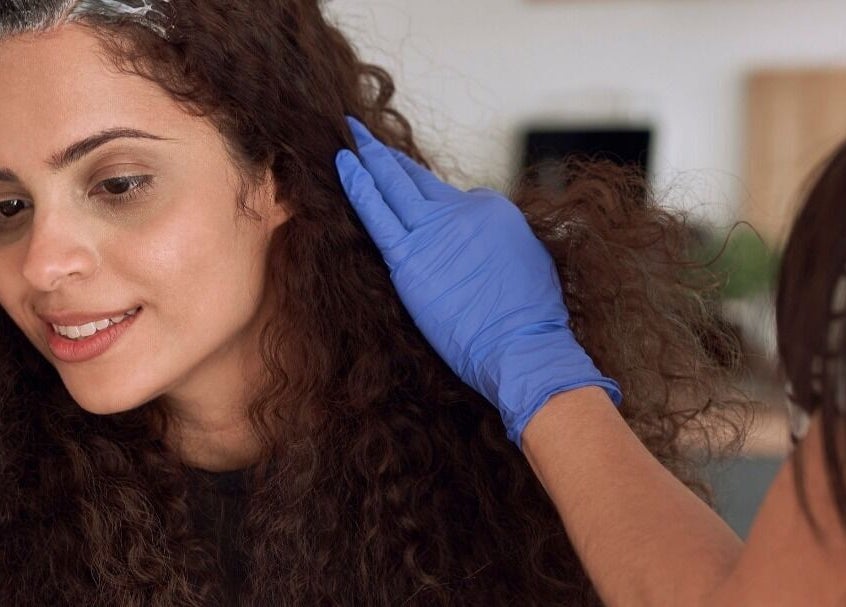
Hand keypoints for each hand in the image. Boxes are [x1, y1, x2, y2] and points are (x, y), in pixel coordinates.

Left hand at [335, 117, 620, 444]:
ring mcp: (433, 233)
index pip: (449, 195)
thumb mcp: (529, 256)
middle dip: (387, 155)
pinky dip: (359, 187)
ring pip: (393, 187)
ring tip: (350, 138)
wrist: (522, 346)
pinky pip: (377, 216)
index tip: (411, 193)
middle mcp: (462, 211)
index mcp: (492, 208)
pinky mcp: (409, 260)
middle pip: (416, 179)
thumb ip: (495, 236)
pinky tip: (345, 167)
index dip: (428, 196)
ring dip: (368, 159)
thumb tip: (470, 236)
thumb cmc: (531, 315)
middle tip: (364, 135)